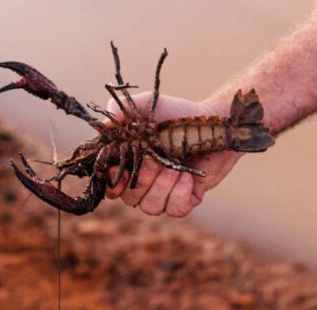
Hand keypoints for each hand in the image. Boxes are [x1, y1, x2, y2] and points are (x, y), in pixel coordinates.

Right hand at [105, 92, 241, 216]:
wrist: (213, 122)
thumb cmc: (178, 113)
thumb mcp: (148, 104)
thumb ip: (122, 110)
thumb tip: (102, 127)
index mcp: (129, 163)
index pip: (110, 186)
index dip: (113, 183)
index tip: (121, 170)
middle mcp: (143, 182)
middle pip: (129, 199)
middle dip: (143, 179)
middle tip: (157, 160)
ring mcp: (163, 192)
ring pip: (150, 207)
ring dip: (163, 186)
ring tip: (177, 166)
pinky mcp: (185, 199)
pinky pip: (174, 210)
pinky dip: (180, 194)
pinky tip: (188, 176)